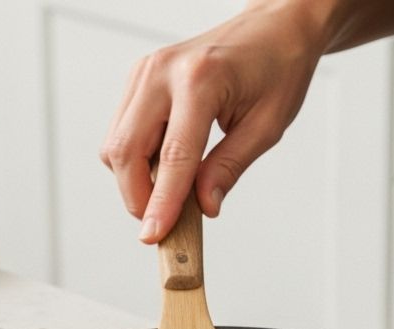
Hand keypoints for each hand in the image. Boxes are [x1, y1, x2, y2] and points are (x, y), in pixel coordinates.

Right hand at [100, 4, 327, 242]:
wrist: (274, 28)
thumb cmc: (277, 68)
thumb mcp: (266, 126)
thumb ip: (230, 167)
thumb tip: (203, 206)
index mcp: (200, 81)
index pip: (171, 157)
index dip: (161, 203)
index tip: (154, 235)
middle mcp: (163, 72)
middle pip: (125, 150)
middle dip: (137, 196)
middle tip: (161, 221)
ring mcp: (145, 71)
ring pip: (116, 143)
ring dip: (134, 178)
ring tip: (172, 189)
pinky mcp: (139, 77)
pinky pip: (122, 130)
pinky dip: (136, 157)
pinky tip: (166, 163)